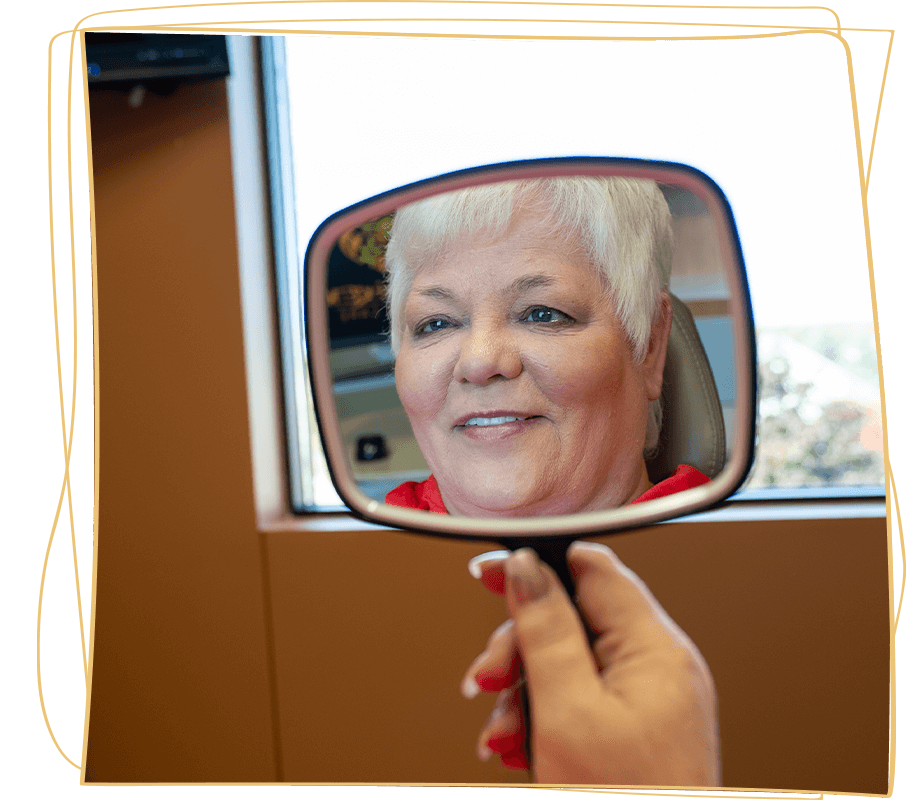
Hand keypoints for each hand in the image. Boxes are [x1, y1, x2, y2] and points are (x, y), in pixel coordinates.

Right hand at [460, 541, 720, 786]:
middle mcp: (658, 668)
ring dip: (521, 691)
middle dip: (520, 645)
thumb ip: (546, 628)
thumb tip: (526, 567)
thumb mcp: (566, 710)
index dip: (539, 563)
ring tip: (502, 732)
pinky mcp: (634, 730)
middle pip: (572, 618)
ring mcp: (647, 701)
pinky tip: (519, 746)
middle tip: (489, 677)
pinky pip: (577, 699)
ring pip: (567, 662)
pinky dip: (540, 717)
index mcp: (655, 649)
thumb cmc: (625, 802)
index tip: (493, 572)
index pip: (594, 569)